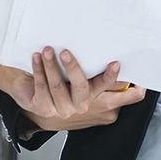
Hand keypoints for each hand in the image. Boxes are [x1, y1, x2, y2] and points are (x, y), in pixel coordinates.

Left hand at [13, 49, 146, 130]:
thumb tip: (123, 56)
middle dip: (74, 69)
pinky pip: (41, 87)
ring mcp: (63, 110)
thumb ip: (107, 78)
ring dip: (51, 65)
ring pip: (57, 86)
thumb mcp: (94, 86)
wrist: (39, 105)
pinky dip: (39, 70)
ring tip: (48, 50)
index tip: (115, 64)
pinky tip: (37, 57)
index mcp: (102, 102)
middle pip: (83, 88)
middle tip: (66, 52)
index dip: (122, 84)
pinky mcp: (43, 108)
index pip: (120, 96)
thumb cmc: (71, 90)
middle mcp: (83, 107)